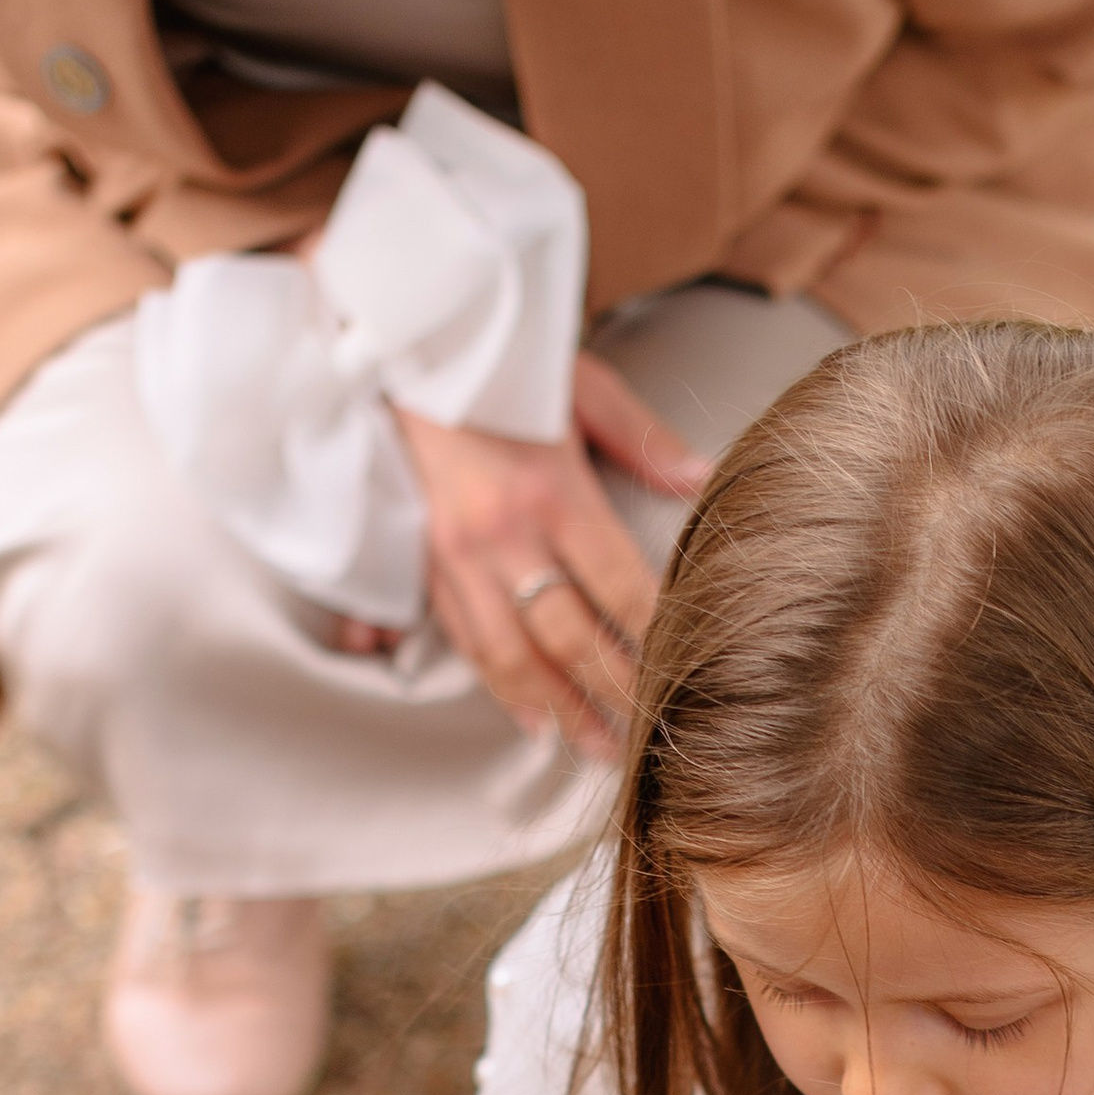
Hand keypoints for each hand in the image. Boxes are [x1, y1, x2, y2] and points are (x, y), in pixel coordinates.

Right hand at [356, 359, 710, 749]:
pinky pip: (466, 641)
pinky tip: (531, 719)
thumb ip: (639, 437)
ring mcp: (456, 557)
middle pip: (568, 638)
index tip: (687, 674)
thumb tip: (701, 478)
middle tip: (651, 733)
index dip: (655, 638)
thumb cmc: (491, 361)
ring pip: (512, 658)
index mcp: (549, 491)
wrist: (392, 347)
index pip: (619, 587)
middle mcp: (500, 535)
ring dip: (559, 710)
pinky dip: (500, 687)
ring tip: (598, 747)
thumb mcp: (574, 382)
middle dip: (613, 692)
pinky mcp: (425, 564)